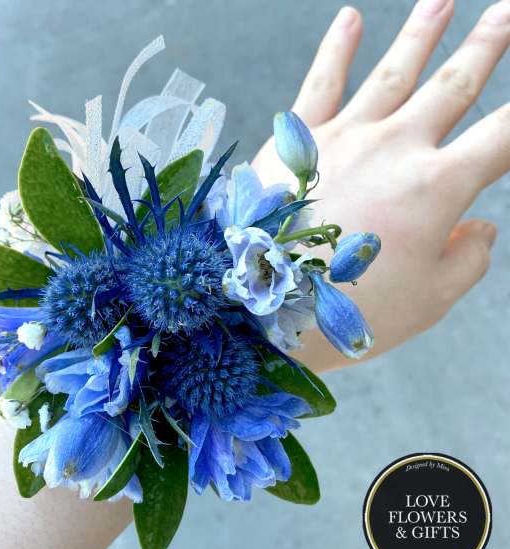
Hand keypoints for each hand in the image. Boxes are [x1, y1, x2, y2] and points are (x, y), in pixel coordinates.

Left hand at [253, 0, 509, 370]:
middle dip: (486, 47)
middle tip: (506, 13)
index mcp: (437, 188)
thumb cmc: (353, 312)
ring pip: (393, 73)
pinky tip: (349, 19)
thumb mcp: (428, 301)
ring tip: (442, 0)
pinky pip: (319, 85)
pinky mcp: (297, 142)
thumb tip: (482, 228)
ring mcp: (344, 139)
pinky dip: (335, 50)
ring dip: (422, 33)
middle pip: (453, 86)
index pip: (504, 137)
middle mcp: (395, 149)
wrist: (268, 311)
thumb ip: (467, 260)